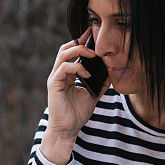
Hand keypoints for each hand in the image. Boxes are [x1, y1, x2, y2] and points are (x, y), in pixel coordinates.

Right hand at [40, 30, 109, 164]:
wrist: (67, 130)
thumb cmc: (77, 114)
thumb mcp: (92, 95)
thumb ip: (100, 84)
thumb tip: (111, 73)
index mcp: (66, 75)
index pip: (71, 52)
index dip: (81, 42)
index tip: (92, 34)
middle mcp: (59, 74)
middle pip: (65, 48)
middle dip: (79, 42)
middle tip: (93, 40)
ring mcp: (55, 78)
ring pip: (63, 55)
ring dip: (78, 51)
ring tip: (92, 55)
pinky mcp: (54, 85)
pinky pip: (63, 69)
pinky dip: (76, 68)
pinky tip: (87, 74)